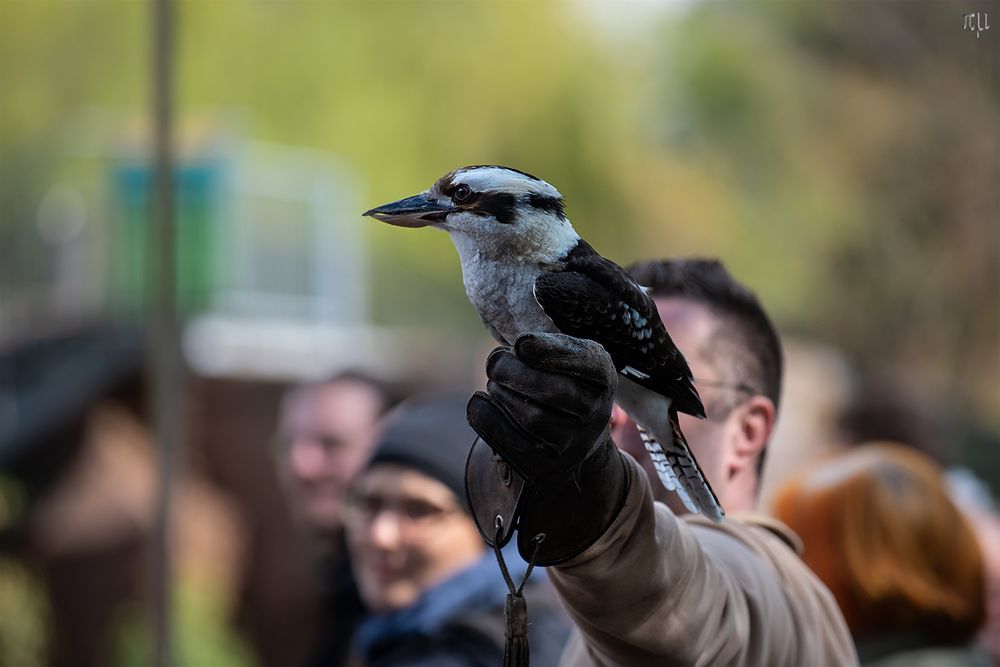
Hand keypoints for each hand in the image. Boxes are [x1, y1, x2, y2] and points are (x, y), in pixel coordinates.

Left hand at [467, 332, 616, 481]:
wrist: (568, 442)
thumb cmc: (558, 384)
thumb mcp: (560, 359)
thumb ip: (539, 342)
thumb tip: (514, 333)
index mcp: (602, 377)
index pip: (587, 362)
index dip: (552, 351)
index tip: (520, 342)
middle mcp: (595, 413)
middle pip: (555, 391)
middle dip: (515, 372)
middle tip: (495, 361)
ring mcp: (573, 445)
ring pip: (532, 418)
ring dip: (502, 394)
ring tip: (494, 383)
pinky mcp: (546, 467)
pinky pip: (510, 442)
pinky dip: (487, 417)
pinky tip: (479, 402)